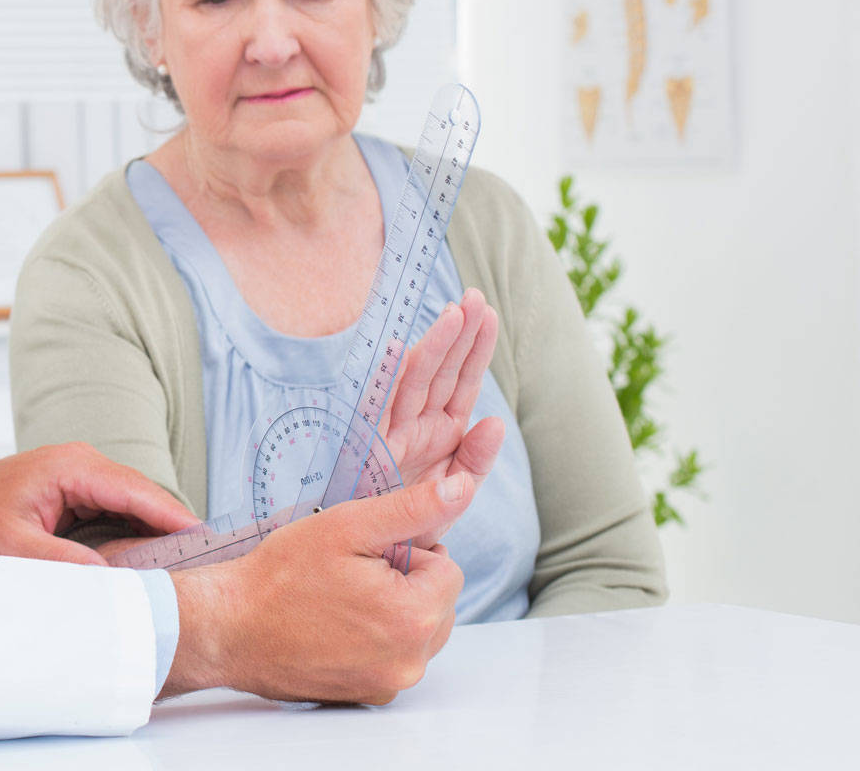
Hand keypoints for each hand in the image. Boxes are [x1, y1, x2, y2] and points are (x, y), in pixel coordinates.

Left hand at [0, 443, 199, 565]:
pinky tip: (156, 558)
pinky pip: (119, 509)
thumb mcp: (13, 548)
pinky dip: (138, 530)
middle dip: (175, 525)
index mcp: (72, 467)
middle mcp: (83, 463)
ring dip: (158, 530)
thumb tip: (112, 580)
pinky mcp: (78, 491)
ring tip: (194, 563)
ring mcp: (82, 475)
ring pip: (134, 503)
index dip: (174, 516)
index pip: (136, 490)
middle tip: (213, 559)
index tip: (208, 541)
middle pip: (143, 495)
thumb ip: (63, 562)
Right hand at [161, 473, 476, 703]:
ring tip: (341, 600)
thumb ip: (412, 508)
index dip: (405, 552)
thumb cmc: (280, 576)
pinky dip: (376, 639)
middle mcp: (410, 661)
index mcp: (414, 618)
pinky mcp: (369, 695)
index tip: (362, 557)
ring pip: (418, 630)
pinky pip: (395, 656)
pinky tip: (336, 626)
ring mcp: (390, 684)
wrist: (230, 626)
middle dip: (404, 583)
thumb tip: (461, 490)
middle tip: (350, 576)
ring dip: (393, 611)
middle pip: (437, 602)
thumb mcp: (347, 526)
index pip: (447, 568)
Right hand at [381, 288, 504, 546]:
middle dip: (459, 334)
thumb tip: (494, 422)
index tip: (487, 312)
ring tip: (455, 314)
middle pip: (441, 372)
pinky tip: (397, 352)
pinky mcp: (367, 451)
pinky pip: (379, 411)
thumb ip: (473, 461)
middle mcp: (414, 427)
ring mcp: (390, 435)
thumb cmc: (406, 530)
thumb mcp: (453, 498)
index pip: (461, 382)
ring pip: (415, 383)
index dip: (475, 349)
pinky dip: (386, 382)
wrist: (365, 563)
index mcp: (438, 434)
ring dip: (435, 347)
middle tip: (475, 296)